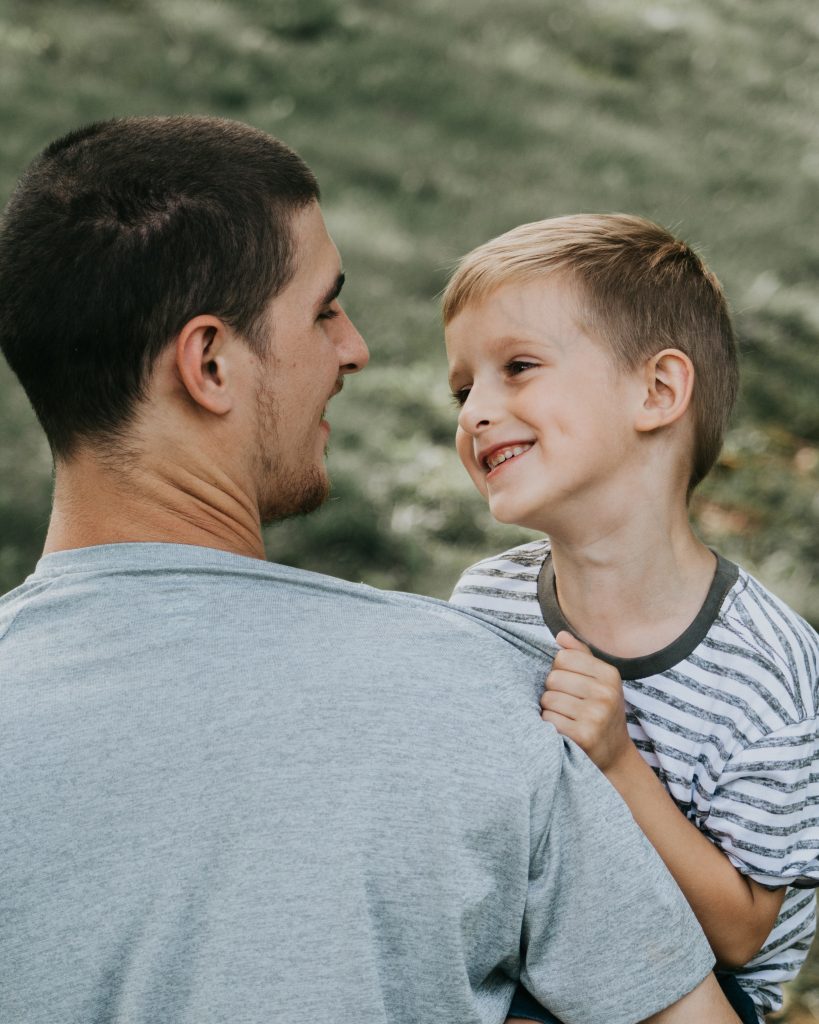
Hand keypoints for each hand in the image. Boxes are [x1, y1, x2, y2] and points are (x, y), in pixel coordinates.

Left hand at [540, 631, 631, 771]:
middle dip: (552, 691)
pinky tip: (563, 730)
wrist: (615, 755)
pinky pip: (548, 719)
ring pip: (548, 699)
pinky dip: (549, 725)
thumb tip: (560, 635)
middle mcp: (606, 693)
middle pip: (553, 678)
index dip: (559, 670)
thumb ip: (580, 655)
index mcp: (610, 674)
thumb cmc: (602, 711)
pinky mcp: (584, 736)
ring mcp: (596, 715)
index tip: (570, 684)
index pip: (563, 657)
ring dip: (549, 709)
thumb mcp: (600, 681)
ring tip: (565, 717)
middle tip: (567, 704)